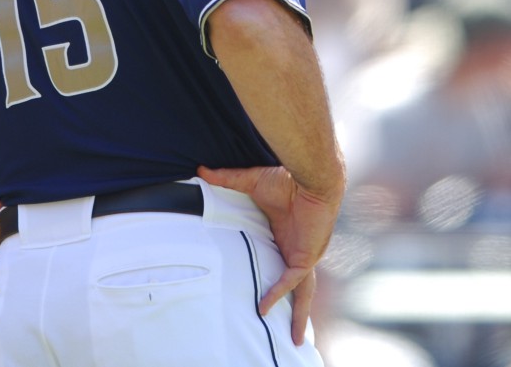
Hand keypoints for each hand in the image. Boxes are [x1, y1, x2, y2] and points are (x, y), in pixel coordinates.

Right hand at [198, 165, 340, 345]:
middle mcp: (298, 250)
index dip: (278, 279)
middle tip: (295, 333)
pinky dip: (278, 293)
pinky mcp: (305, 256)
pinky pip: (291, 281)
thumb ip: (227, 180)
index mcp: (288, 237)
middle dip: (299, 309)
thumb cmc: (286, 178)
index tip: (267, 293)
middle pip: (300, 287)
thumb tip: (200, 171)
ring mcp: (303, 256)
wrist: (310, 178)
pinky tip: (264, 308)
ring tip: (296, 339)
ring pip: (303, 292)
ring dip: (300, 315)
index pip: (283, 264)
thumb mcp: (251, 183)